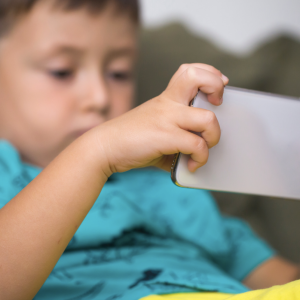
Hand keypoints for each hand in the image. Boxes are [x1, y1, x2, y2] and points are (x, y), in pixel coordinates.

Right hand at [96, 64, 227, 175]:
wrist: (105, 147)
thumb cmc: (131, 140)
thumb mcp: (156, 127)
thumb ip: (177, 133)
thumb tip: (196, 152)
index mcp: (165, 98)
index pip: (189, 71)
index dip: (209, 74)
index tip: (216, 90)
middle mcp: (167, 103)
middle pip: (198, 77)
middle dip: (216, 87)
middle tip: (217, 105)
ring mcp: (167, 119)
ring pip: (208, 119)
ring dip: (213, 136)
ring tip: (204, 148)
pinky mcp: (165, 137)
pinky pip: (196, 145)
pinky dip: (200, 158)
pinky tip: (191, 165)